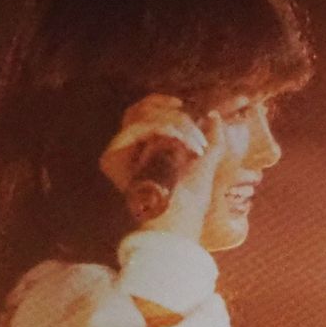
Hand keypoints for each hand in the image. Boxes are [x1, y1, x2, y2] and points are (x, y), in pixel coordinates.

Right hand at [99, 94, 228, 242]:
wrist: (180, 223)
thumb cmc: (191, 204)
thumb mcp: (206, 166)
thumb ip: (213, 142)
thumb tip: (214, 116)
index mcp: (145, 150)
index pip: (143, 113)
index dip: (160, 103)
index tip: (184, 105)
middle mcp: (128, 151)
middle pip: (139, 110)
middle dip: (173, 115)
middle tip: (197, 138)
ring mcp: (118, 155)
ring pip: (139, 116)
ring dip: (174, 124)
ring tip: (196, 146)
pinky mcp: (111, 160)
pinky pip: (134, 129)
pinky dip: (162, 129)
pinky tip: (182, 144)